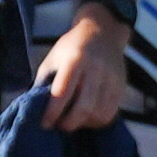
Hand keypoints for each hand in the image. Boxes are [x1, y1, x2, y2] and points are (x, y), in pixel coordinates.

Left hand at [37, 3, 132, 133]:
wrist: (103, 31)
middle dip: (69, 123)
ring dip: (83, 123)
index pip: (62, 92)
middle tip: (59, 125)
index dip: (52, 112)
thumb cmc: (72, 47)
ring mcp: (112, 78)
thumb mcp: (53, 58)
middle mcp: (96, 69)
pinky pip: (110, 113)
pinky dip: (96, 121)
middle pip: (84, 107)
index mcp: (75, 59)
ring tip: (73, 120)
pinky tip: (87, 117)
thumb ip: (44, 82)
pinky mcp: (121, 86)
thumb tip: (34, 108)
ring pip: (99, 113)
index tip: (45, 124)